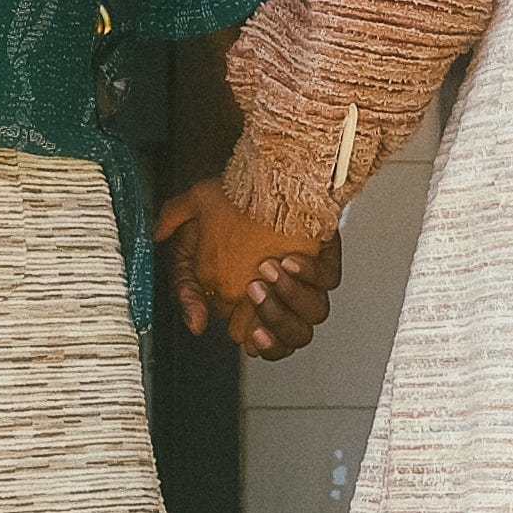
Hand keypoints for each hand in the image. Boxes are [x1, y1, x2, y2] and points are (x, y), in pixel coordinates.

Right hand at [157, 172, 342, 360]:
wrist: (258, 171)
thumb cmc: (227, 207)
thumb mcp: (190, 244)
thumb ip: (184, 284)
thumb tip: (195, 322)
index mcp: (255, 303)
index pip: (262, 341)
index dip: (254, 339)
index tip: (235, 324)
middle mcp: (287, 297)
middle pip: (293, 336)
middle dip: (274, 319)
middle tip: (253, 290)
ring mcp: (309, 279)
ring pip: (314, 313)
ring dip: (290, 297)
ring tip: (268, 270)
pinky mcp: (325, 257)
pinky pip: (328, 278)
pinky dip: (309, 272)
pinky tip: (289, 258)